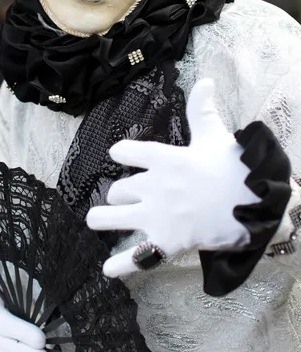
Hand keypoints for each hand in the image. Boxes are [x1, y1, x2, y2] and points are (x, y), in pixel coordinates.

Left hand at [87, 79, 259, 277]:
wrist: (255, 204)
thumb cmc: (234, 169)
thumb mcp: (215, 136)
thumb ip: (202, 110)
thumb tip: (204, 80)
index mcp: (164, 159)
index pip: (126, 152)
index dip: (120, 152)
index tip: (119, 153)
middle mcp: (153, 187)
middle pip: (118, 190)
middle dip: (119, 193)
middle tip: (126, 196)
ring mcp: (157, 217)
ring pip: (113, 218)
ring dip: (102, 219)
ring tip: (96, 219)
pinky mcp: (166, 242)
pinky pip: (137, 257)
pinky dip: (120, 266)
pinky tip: (107, 270)